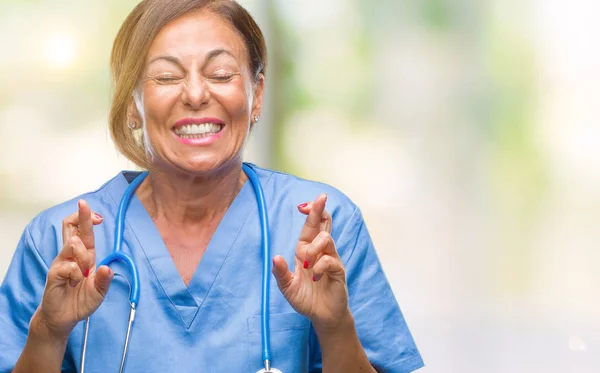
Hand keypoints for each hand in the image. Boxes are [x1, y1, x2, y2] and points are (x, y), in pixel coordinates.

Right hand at [34, 199, 112, 338]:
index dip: (87, 219)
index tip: (97, 214)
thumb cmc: (80, 301)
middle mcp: (72, 255)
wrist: (65, 317)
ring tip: (84, 273)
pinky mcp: (54, 273)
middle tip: (84, 206)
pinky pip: (68, 266)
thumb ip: (104, 280)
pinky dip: (76, 274)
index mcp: (85, 255)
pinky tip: (74, 283)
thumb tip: (108, 268)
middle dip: (79, 215)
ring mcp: (61, 262)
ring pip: (72, 244)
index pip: (84, 232)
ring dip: (84, 256)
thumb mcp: (99, 291)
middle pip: (70, 226)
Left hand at [272, 194, 350, 329]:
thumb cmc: (306, 299)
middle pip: (323, 224)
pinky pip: (330, 260)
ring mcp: (331, 259)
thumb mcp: (287, 287)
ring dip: (313, 249)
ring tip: (307, 265)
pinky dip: (320, 267)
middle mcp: (319, 251)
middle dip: (321, 210)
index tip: (303, 205)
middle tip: (321, 198)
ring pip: (326, 239)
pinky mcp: (338, 271)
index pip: (311, 226)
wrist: (322, 316)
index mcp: (306, 250)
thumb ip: (280, 273)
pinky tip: (315, 278)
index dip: (310, 212)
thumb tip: (276, 257)